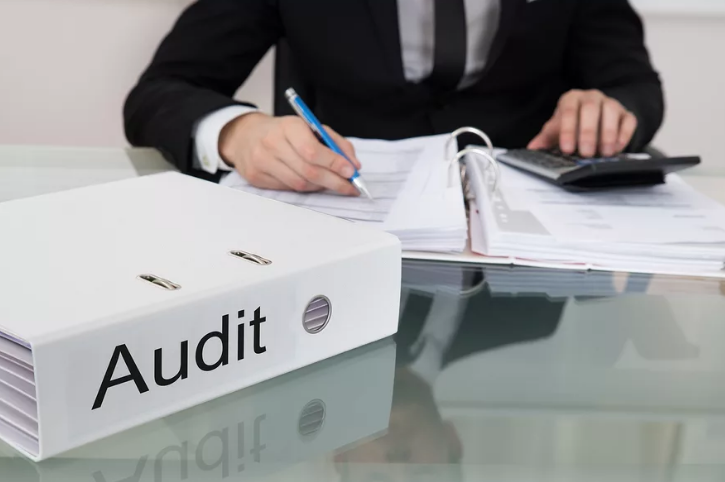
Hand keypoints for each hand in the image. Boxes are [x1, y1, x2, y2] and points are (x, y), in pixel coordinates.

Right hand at [219, 112, 360, 194]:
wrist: (246, 135)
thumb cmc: (284, 132)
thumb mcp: (310, 127)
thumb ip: (335, 143)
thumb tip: (353, 165)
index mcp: (288, 127)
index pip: (313, 150)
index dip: (334, 163)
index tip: (351, 172)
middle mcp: (272, 144)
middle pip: (308, 171)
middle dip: (334, 181)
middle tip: (350, 187)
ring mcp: (261, 162)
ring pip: (299, 183)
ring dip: (321, 186)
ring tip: (332, 183)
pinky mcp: (256, 177)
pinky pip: (288, 189)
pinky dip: (305, 188)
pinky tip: (312, 183)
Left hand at [528, 89, 637, 157]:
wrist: (596, 116)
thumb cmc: (572, 124)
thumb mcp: (557, 129)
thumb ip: (545, 138)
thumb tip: (532, 148)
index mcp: (571, 99)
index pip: (568, 111)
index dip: (567, 130)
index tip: (566, 149)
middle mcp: (592, 97)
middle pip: (590, 109)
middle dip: (588, 133)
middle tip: (585, 153)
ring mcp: (610, 104)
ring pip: (611, 112)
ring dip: (608, 134)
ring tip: (604, 153)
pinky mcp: (626, 113)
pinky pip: (628, 120)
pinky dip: (624, 134)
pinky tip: (617, 148)